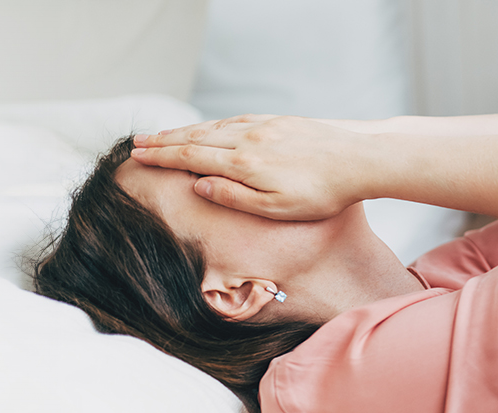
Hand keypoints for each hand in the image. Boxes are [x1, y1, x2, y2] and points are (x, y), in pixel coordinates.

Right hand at [130, 114, 372, 219]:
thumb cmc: (322, 194)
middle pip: (197, 137)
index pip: (191, 157)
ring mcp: (264, 127)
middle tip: (137, 143)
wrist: (359, 161)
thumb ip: (234, 196)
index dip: (162, 157)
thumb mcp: (276, 208)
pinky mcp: (280, 121)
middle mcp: (249, 139)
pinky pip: (237, 120)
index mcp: (244, 164)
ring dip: (185, 130)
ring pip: (215, 126)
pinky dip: (215, 124)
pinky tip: (209, 127)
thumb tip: (198, 185)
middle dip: (164, 141)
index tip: (138, 157)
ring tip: (163, 134)